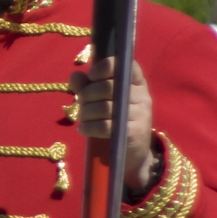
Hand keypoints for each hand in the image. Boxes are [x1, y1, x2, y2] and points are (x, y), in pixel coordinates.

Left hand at [69, 56, 157, 194]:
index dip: (105, 66)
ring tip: (81, 118)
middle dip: (87, 94)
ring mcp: (140, 114)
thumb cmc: (114, 120)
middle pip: (108, 87)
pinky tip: (83, 129)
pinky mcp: (134, 133)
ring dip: (85, 112)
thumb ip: (86, 85)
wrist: (132, 152)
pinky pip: (106, 126)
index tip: (91, 76)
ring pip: (105, 107)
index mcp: (136, 83)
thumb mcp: (101, 100)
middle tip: (80, 103)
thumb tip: (74, 75)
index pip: (125, 64)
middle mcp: (142, 96)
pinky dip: (89, 127)